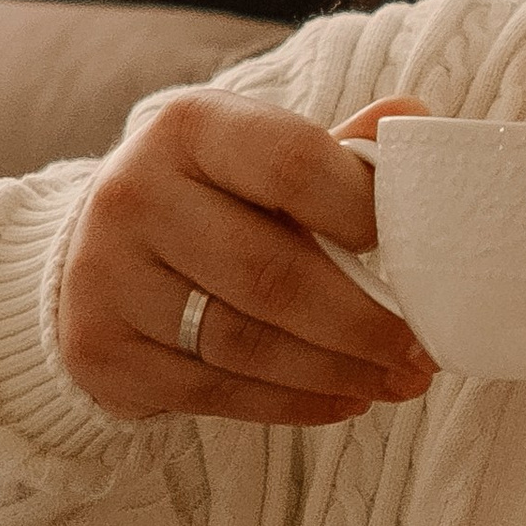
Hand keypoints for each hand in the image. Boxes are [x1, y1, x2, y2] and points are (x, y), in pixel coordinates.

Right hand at [56, 93, 439, 424]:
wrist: (102, 252)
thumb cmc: (215, 200)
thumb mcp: (264, 157)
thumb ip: (339, 151)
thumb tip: (421, 121)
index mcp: (190, 126)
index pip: (295, 166)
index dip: (367, 214)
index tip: (419, 256)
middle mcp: (135, 193)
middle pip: (272, 274)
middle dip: (363, 324)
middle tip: (423, 353)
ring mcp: (107, 274)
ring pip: (246, 344)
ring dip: (338, 372)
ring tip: (397, 383)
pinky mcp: (103, 349)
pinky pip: (216, 391)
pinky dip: (294, 404)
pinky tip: (344, 400)